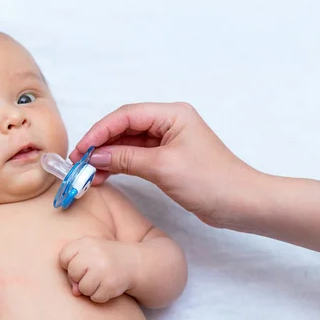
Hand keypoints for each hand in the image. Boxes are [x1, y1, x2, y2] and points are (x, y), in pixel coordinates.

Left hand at [59, 236, 133, 302]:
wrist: (132, 262)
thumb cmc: (102, 260)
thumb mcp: (87, 257)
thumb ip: (74, 272)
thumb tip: (75, 292)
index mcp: (85, 242)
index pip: (63, 257)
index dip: (69, 265)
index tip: (81, 264)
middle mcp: (94, 253)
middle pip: (72, 273)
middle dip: (79, 278)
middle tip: (92, 273)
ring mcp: (103, 268)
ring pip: (83, 288)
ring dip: (90, 289)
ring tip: (100, 280)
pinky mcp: (111, 283)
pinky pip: (96, 297)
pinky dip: (100, 295)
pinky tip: (108, 286)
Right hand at [70, 102, 257, 226]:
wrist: (241, 204)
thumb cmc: (210, 181)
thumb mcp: (162, 167)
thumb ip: (126, 158)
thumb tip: (95, 157)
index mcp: (172, 114)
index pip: (126, 116)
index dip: (100, 131)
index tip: (81, 149)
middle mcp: (168, 122)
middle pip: (124, 127)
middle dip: (100, 144)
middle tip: (79, 161)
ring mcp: (168, 141)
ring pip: (128, 143)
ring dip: (108, 156)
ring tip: (88, 172)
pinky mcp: (167, 158)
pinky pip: (136, 156)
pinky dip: (120, 165)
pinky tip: (104, 176)